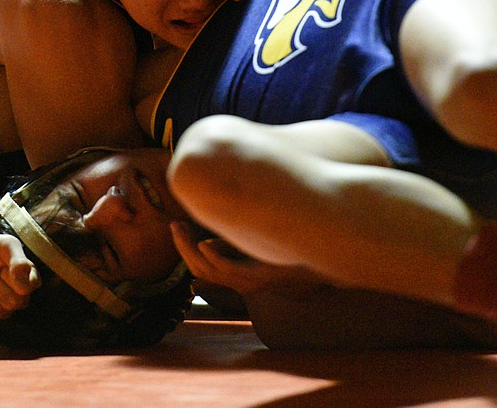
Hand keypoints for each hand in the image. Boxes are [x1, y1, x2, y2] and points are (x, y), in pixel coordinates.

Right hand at [171, 221, 307, 294]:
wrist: (322, 264)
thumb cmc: (291, 252)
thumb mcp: (260, 241)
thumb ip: (239, 234)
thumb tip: (219, 214)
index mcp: (236, 274)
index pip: (198, 266)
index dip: (183, 248)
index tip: (177, 225)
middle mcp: (238, 281)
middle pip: (198, 269)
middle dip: (182, 247)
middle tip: (175, 225)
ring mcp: (247, 280)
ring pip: (207, 270)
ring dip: (190, 250)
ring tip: (182, 229)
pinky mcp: (259, 276)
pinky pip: (228, 270)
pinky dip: (213, 258)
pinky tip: (203, 244)